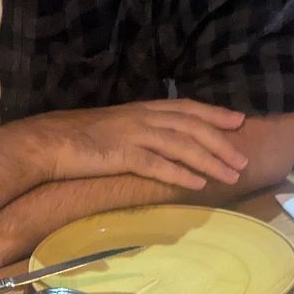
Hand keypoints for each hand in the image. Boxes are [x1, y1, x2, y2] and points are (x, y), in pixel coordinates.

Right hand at [31, 98, 248, 190]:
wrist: (51, 143)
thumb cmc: (80, 141)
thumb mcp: (116, 129)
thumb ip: (139, 134)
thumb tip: (158, 147)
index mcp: (144, 109)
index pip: (188, 108)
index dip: (215, 115)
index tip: (239, 122)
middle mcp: (145, 117)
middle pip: (193, 127)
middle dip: (221, 143)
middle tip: (243, 160)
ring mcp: (135, 135)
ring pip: (183, 146)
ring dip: (210, 160)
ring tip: (230, 175)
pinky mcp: (124, 155)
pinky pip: (159, 165)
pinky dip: (180, 174)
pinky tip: (198, 184)